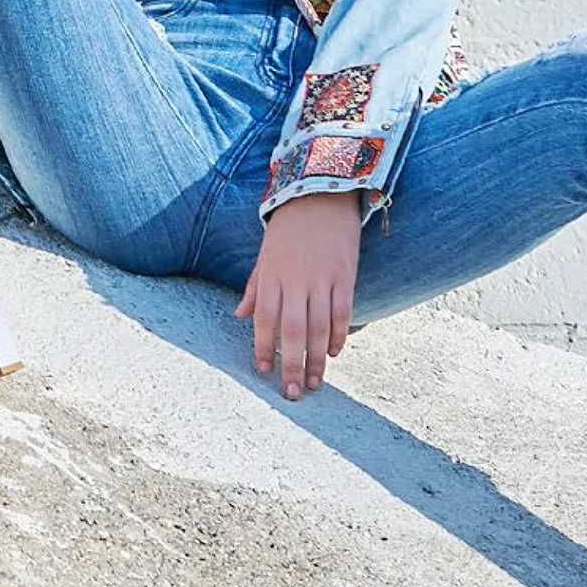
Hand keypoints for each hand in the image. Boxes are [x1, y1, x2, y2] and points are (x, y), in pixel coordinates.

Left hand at [234, 193, 361, 398]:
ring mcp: (322, 277)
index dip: (262, 347)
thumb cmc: (289, 228)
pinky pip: (342, 311)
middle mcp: (296, 279)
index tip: (263, 371)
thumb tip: (240, 314)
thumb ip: (255, 286)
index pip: (264, 319)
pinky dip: (338, 334)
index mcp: (271, 275)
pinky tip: (334, 352)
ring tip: (316, 383)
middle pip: (292, 330)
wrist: (322, 192)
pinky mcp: (346, 274)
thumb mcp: (265, 253)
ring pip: (319, 326)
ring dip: (317, 358)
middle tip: (293, 393)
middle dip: (292, 365)